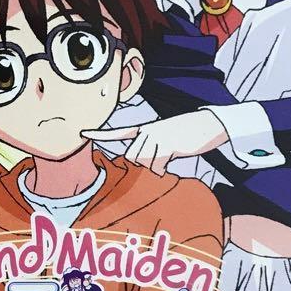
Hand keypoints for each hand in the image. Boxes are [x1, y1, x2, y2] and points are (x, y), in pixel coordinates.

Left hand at [82, 111, 227, 175]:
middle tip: (161, 158)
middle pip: (132, 157)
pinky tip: (174, 156)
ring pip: (143, 162)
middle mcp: (147, 131)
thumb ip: (151, 150)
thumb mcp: (165, 139)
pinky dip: (165, 167)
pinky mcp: (167, 144)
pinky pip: (158, 165)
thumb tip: (142, 166)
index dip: (100, 134)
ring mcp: (156, 137)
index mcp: (145, 129)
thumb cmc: (186, 134)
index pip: (118, 132)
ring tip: (169, 155)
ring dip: (155, 166)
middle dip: (143, 164)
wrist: (208, 123)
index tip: (82, 133)